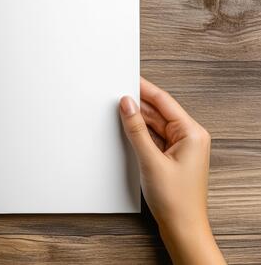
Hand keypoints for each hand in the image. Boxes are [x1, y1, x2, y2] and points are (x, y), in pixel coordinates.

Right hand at [119, 77, 224, 264]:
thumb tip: (127, 104)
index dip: (144, 88)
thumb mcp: (150, 160)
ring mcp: (181, 148)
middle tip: (115, 96)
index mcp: (192, 133)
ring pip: (155, 125)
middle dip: (138, 105)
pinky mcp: (172, 158)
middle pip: (159, 112)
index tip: (128, 78)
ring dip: (137, 120)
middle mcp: (190, 137)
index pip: (164, 102)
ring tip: (117, 113)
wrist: (183, 228)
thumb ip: (136, 130)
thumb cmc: (176, 200)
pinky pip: (154, 138)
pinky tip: (127, 132)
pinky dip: (140, 134)